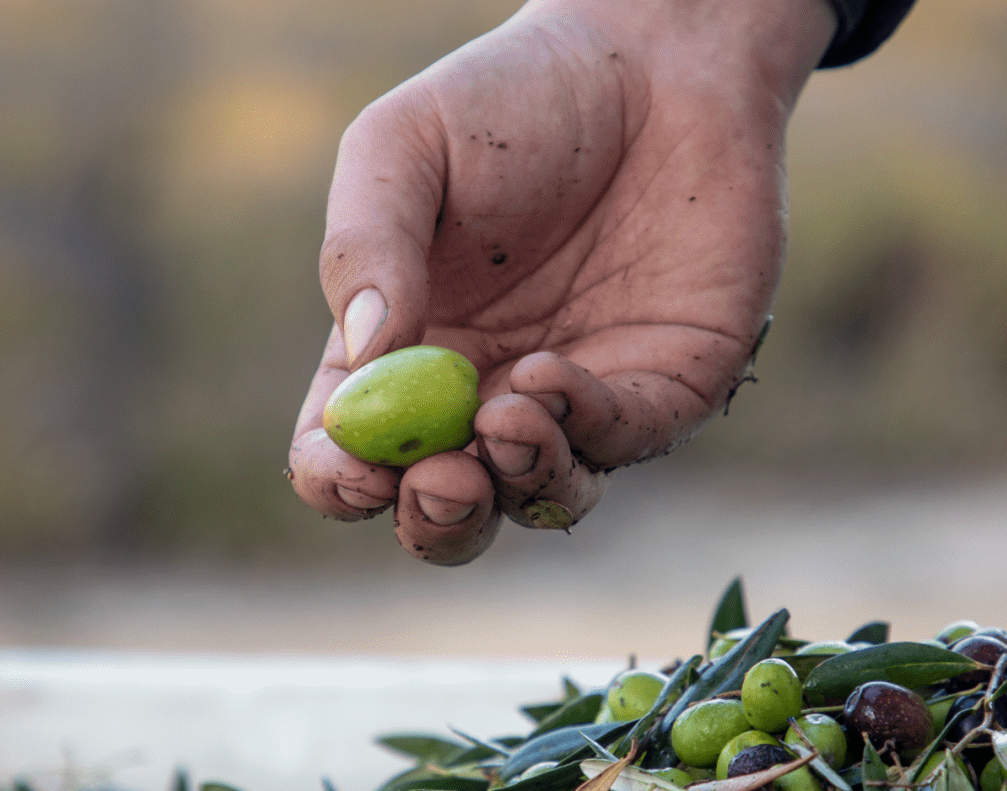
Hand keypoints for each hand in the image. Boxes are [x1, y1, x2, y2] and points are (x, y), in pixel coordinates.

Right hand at [287, 0, 835, 563]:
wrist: (657, 55)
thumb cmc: (513, 98)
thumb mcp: (403, 148)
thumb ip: (365, 245)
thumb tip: (363, 359)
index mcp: (401, 357)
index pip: (350, 460)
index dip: (342, 482)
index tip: (355, 470)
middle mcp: (482, 396)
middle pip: (445, 513)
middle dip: (436, 519)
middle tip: (441, 480)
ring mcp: (576, 402)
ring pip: (538, 498)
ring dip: (516, 481)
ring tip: (507, 419)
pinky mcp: (664, 388)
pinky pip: (621, 442)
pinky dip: (584, 429)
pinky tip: (552, 377)